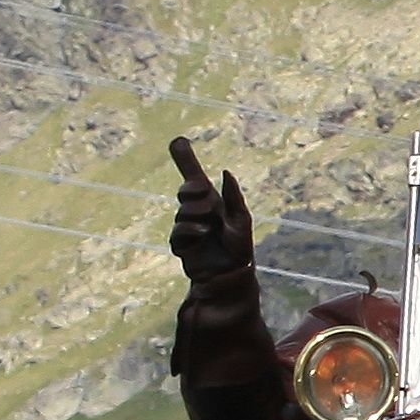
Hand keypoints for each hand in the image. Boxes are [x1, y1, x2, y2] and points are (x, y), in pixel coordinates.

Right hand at [166, 135, 257, 280]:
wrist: (232, 277)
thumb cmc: (240, 248)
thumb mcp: (241, 220)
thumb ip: (233, 196)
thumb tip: (225, 171)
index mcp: (212, 203)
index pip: (195, 180)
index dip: (185, 161)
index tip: (177, 143)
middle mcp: (198, 213)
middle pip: (186, 192)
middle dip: (193, 191)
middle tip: (209, 199)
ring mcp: (188, 229)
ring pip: (182, 212)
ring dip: (195, 214)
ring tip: (210, 225)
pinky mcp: (182, 247)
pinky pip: (178, 234)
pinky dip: (189, 231)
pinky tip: (202, 233)